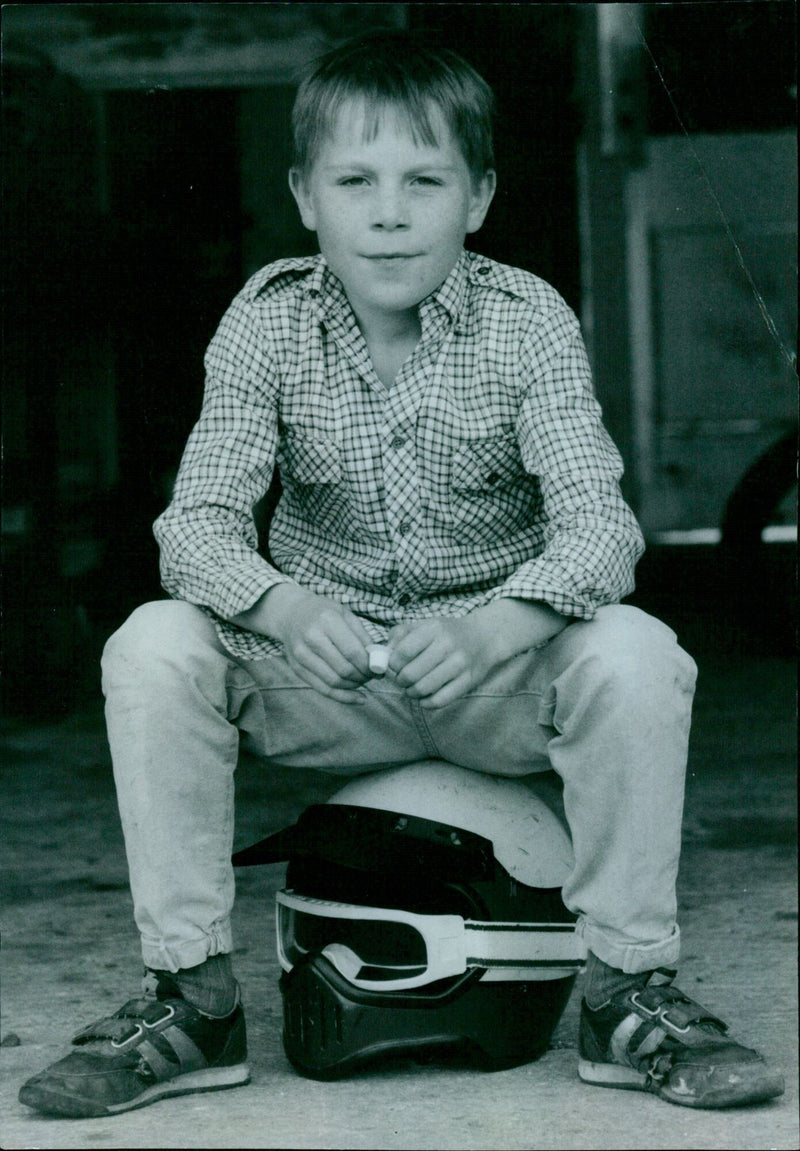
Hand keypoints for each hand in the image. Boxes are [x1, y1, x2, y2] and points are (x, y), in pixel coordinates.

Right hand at [232, 584, 372, 702]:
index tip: (378, 669)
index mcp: (327, 620)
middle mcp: (311, 637)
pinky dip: (343, 697)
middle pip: (343, 669)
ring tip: (363, 680)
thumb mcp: (345, 614)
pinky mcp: (297, 668)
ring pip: (334, 682)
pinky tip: (358, 697)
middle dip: (363, 677)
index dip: (368, 665)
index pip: (352, 651)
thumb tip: (378, 661)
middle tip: (372, 676)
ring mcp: (301, 655)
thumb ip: (363, 636)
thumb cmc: (323, 613)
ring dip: (354, 686)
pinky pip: (323, 689)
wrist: (291, 614)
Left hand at [387, 615, 496, 708]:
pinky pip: (440, 701)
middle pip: (410, 674)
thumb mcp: (424, 625)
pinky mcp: (468, 681)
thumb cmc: (447, 632)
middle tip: (402, 680)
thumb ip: (400, 634)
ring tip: (412, 689)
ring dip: (411, 693)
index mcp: (434, 628)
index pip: (403, 652)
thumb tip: (383, 654)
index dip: (392, 664)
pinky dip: (426, 703)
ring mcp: (460, 664)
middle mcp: (448, 645)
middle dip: (400, 681)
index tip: (394, 666)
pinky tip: (424, 698)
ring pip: (423, 689)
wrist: (485, 637)